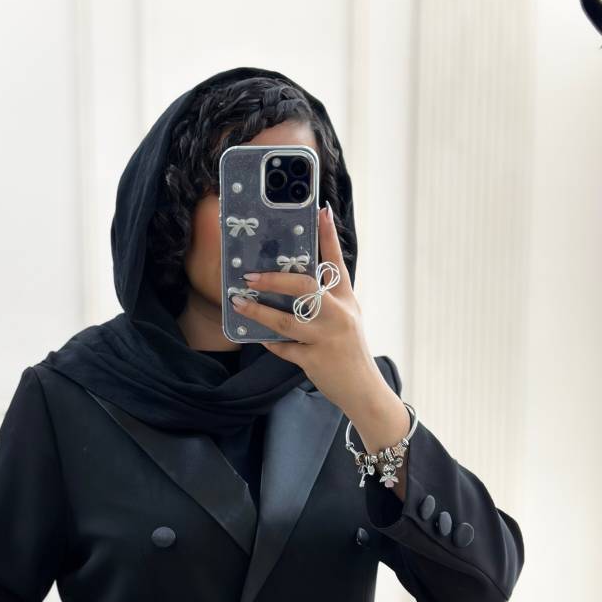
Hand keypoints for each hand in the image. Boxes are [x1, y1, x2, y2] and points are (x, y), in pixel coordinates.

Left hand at [229, 202, 386, 419]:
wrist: (363, 389)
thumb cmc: (349, 351)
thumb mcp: (346, 319)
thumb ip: (326, 301)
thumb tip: (293, 284)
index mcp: (347, 300)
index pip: (337, 263)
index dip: (328, 237)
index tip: (321, 212)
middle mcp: (339, 314)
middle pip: (305, 287)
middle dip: (275, 279)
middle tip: (250, 275)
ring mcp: (326, 337)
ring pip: (286, 319)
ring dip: (258, 310)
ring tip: (238, 302)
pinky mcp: (315, 359)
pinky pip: (284, 347)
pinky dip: (270, 342)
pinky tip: (258, 336)